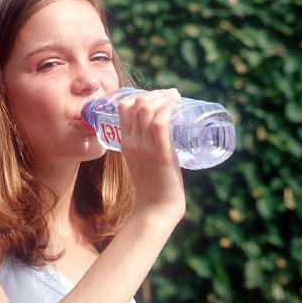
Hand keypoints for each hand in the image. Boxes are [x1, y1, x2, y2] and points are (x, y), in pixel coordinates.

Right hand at [117, 88, 185, 223]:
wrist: (156, 209)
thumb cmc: (154, 187)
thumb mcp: (143, 160)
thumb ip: (147, 146)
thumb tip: (163, 133)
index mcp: (124, 142)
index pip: (124, 106)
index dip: (141, 94)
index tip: (158, 97)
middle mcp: (131, 141)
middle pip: (136, 103)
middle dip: (156, 93)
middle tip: (171, 96)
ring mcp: (144, 147)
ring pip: (147, 109)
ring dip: (164, 97)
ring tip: (176, 98)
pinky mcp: (160, 154)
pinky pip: (160, 122)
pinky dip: (169, 108)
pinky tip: (177, 105)